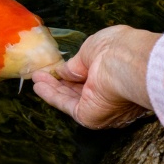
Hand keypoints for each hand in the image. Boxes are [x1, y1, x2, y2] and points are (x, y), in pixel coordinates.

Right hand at [31, 25, 160, 128]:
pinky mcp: (89, 115)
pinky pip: (67, 105)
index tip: (60, 66)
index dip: (76, 71)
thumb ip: (77, 62)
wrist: (127, 64)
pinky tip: (39, 87)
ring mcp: (100, 105)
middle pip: (80, 88)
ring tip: (36, 78)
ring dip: (53, 88)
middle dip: (62, 80)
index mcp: (117, 72)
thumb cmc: (118, 49)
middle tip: (44, 73)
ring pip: (71, 97)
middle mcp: (110, 91)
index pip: (93, 74)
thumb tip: (65, 70)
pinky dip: (52, 96)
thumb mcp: (93, 48)